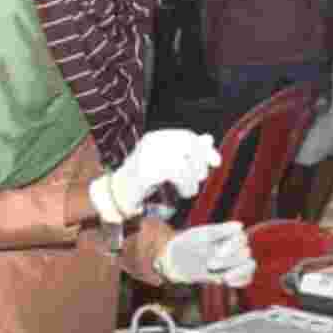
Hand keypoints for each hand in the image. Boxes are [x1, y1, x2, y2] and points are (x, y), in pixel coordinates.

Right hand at [91, 129, 221, 221]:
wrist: (116, 196)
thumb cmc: (143, 180)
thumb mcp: (167, 163)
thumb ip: (187, 151)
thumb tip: (208, 138)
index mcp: (155, 138)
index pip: (186, 136)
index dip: (204, 149)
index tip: (216, 163)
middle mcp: (151, 143)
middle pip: (187, 146)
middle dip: (200, 163)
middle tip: (200, 179)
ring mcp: (146, 156)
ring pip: (183, 162)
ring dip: (193, 179)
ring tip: (190, 190)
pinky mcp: (145, 172)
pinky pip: (176, 174)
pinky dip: (186, 185)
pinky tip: (185, 193)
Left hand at [156, 221, 254, 286]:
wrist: (173, 260)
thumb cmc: (186, 244)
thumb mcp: (199, 236)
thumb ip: (218, 231)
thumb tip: (240, 226)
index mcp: (228, 234)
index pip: (241, 238)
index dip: (232, 246)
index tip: (217, 253)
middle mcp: (234, 247)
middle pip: (245, 253)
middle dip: (229, 260)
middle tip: (210, 264)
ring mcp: (233, 261)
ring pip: (249, 265)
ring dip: (239, 271)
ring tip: (224, 277)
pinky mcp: (230, 274)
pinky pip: (246, 278)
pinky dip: (242, 280)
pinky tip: (228, 281)